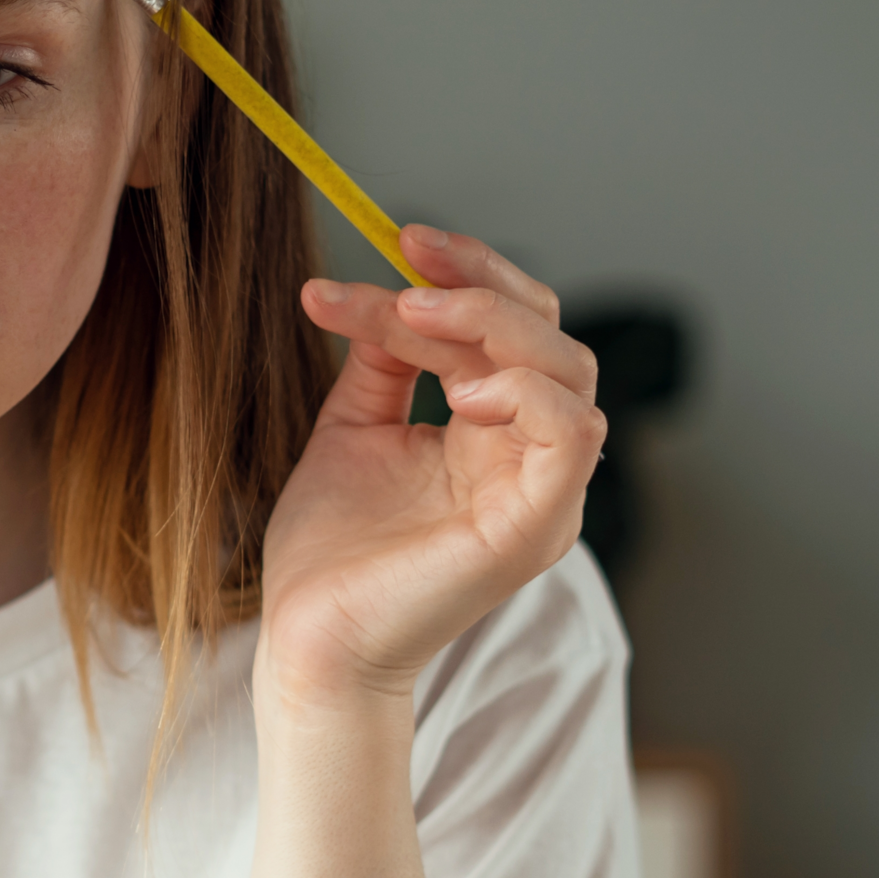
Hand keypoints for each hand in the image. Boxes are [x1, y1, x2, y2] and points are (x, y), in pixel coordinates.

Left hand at [260, 226, 603, 713]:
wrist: (305, 639)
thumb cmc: (331, 553)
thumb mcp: (355, 429)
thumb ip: (385, 360)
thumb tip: (392, 287)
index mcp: (496, 435)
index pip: (515, 328)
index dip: (468, 272)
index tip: (401, 238)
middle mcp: (531, 460)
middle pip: (551, 334)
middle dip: (481, 282)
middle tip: (406, 260)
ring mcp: (542, 494)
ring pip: (569, 371)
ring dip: (493, 324)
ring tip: (413, 316)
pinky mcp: (537, 528)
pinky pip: (573, 436)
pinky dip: (523, 392)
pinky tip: (457, 391)